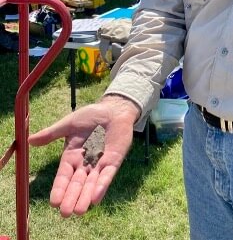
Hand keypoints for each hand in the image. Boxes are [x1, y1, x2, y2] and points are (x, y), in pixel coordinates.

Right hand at [29, 96, 139, 216]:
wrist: (114, 109)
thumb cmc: (91, 115)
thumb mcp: (69, 124)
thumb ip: (52, 134)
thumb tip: (29, 140)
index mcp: (72, 156)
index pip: (63, 176)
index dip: (59, 188)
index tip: (54, 202)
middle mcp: (84, 164)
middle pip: (76, 184)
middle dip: (71, 197)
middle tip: (66, 212)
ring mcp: (99, 164)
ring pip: (91, 184)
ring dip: (86, 197)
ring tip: (79, 211)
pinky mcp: (114, 161)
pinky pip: (107, 175)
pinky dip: (102, 186)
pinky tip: (97, 199)